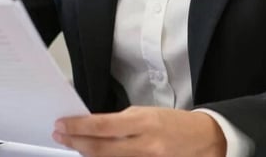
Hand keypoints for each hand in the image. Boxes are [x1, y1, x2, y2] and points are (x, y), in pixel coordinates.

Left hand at [53, 106, 226, 156]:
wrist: (205, 140)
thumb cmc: (173, 124)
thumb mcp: (146, 114)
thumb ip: (120, 122)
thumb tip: (93, 126)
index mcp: (144, 122)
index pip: (102, 125)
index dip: (78, 126)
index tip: (62, 125)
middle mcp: (145, 145)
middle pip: (100, 149)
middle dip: (76, 142)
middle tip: (60, 135)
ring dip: (87, 154)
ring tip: (74, 145)